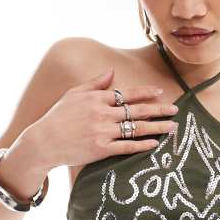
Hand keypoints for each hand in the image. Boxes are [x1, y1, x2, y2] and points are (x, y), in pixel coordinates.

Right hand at [25, 68, 179, 171]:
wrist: (44, 142)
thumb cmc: (58, 117)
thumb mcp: (74, 94)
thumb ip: (95, 83)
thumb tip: (111, 70)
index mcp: (97, 98)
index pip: (127, 94)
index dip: (145, 93)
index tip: (160, 93)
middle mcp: (103, 113)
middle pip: (137, 111)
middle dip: (159, 110)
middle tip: (175, 110)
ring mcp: (103, 132)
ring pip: (136, 128)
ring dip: (157, 127)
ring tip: (172, 127)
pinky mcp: (102, 149)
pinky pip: (127, 146)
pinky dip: (142, 144)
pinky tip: (155, 143)